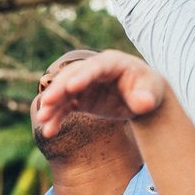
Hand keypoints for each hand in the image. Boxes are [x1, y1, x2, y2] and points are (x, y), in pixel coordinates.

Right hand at [34, 49, 166, 137]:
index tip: (72, 87)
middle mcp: (93, 70)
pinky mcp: (79, 98)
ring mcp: (84, 84)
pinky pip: (64, 107)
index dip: (83, 76)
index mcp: (112, 63)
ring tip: (43, 120)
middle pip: (72, 77)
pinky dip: (56, 118)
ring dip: (52, 105)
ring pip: (63, 92)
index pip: (95, 67)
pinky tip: (49, 131)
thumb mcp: (151, 93)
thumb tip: (143, 104)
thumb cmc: (148, 91)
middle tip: (47, 102)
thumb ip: (146, 98)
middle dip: (59, 89)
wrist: (142, 98)